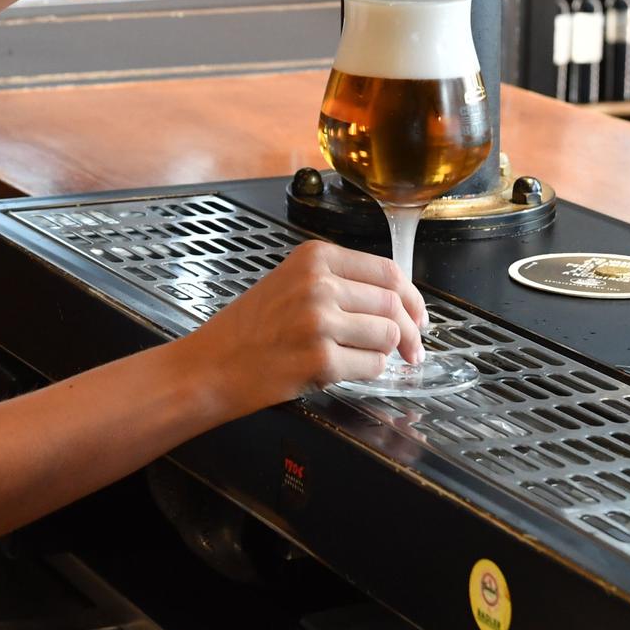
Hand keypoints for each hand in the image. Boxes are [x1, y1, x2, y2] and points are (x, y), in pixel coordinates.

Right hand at [181, 239, 428, 414]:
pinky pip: (371, 366)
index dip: (412, 297)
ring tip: (368, 359)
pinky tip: (347, 370)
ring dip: (386, 353)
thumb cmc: (247, 329)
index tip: (418, 315)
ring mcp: (319, 322)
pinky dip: (369, 372)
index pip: (387, 271)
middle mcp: (318, 284)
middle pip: (393, 304)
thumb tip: (395, 299)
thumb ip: (337, 281)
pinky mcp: (320, 360)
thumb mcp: (289, 282)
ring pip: (386, 335)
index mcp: (314, 258)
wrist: (211, 365)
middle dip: (410, 332)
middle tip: (412, 348)